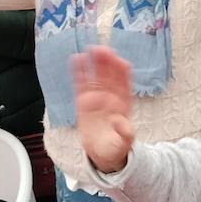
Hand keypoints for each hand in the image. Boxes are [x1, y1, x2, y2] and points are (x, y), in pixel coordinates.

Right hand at [71, 46, 135, 173]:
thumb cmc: (116, 145)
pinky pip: (81, 83)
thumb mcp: (124, 143)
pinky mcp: (83, 100)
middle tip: (102, 49)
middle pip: (109, 75)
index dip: (122, 72)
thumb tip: (121, 123)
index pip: (124, 83)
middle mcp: (111, 97)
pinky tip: (76, 59)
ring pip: (96, 76)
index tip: (119, 61)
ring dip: (94, 63)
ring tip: (90, 49)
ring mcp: (97, 97)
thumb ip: (125, 134)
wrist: (103, 152)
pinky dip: (78, 72)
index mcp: (123, 104)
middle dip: (106, 62)